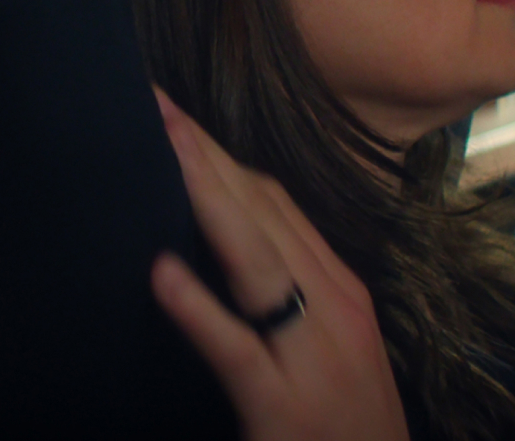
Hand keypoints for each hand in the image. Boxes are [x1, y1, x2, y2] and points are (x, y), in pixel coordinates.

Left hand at [150, 89, 409, 440]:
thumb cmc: (355, 416)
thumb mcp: (338, 339)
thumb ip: (300, 289)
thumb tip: (240, 240)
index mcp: (339, 284)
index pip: (277, 201)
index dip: (225, 156)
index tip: (184, 119)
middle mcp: (331, 301)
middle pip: (262, 211)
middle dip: (206, 155)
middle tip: (158, 105)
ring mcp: (311, 350)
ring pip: (254, 258)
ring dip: (204, 196)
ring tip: (164, 147)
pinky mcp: (283, 406)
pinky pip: (236, 349)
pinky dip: (199, 308)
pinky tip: (163, 275)